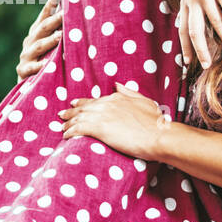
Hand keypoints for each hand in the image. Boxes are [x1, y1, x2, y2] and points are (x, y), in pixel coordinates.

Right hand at [16, 0, 61, 79]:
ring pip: (39, 46)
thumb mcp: (53, 46)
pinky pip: (31, 67)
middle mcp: (30, 40)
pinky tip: (46, 64)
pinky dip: (39, 66)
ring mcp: (26, 55)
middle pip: (43, 27)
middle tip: (67, 12)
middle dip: (55, 19)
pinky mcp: (22, 70)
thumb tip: (84, 15)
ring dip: (50, 41)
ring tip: (60, 36)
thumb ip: (62, 32)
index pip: (45, 13)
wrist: (27, 86)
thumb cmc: (46, 62)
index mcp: (38, 31)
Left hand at [58, 83, 172, 161]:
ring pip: (79, 117)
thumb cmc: (156, 122)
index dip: (83, 102)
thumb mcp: (145, 101)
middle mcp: (107, 104)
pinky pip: (79, 128)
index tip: (75, 104)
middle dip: (71, 112)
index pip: (95, 100)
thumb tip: (117, 85)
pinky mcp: (99, 128)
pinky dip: (70, 131)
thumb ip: (129, 93)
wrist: (159, 135)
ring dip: (68, 123)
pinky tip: (65, 135)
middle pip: (84, 108)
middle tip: (62, 115)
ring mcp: (102, 115)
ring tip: (62, 127)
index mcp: (117, 98)